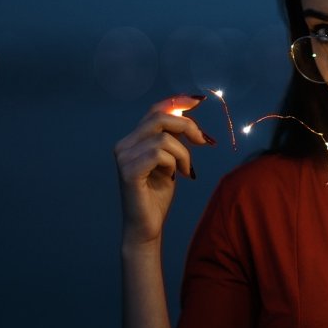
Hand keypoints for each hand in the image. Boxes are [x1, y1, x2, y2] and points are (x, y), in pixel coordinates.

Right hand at [112, 94, 214, 247]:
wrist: (147, 226)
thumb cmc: (158, 195)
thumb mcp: (171, 161)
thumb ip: (173, 139)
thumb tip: (189, 117)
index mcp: (133, 140)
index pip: (154, 111)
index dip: (176, 102)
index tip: (198, 101)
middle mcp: (124, 145)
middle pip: (159, 117)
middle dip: (187, 126)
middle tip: (203, 142)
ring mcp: (123, 157)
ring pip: (163, 137)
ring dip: (183, 154)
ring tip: (185, 171)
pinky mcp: (128, 171)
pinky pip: (159, 153)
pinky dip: (174, 162)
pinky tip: (175, 176)